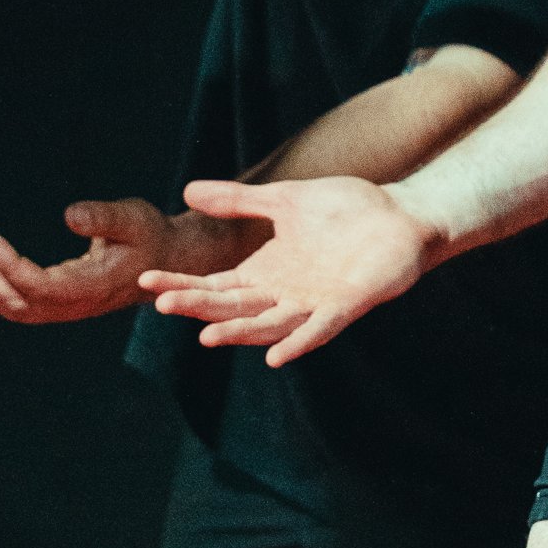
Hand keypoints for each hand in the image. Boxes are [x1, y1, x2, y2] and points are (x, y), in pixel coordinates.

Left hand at [0, 196, 252, 324]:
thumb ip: (104, 217)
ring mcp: (63, 308)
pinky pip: (14, 304)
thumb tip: (68, 215)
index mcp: (92, 288)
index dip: (9, 267)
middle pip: (17, 303)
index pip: (40, 288)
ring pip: (10, 308)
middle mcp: (74, 306)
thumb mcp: (134, 217)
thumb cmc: (149, 235)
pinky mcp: (56, 302)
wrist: (165, 260)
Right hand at [139, 174, 440, 365]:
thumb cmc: (346, 209)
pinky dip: (297, 343)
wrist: (400, 214)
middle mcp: (284, 294)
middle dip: (198, 308)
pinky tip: (275, 357)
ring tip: (206, 336)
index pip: (214, 286)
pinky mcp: (346, 305)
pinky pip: (318, 330)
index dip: (182, 286)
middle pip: (232, 308)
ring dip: (238, 333)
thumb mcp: (284, 199)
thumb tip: (188, 191)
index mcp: (266, 272)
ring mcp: (314, 303)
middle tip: (163, 306)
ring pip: (268, 326)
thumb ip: (240, 201)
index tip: (146, 283)